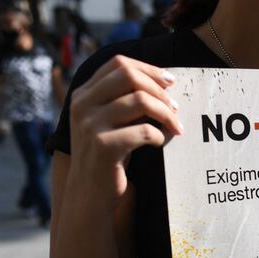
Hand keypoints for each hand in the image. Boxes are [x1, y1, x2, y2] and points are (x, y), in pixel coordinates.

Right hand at [68, 55, 182, 211]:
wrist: (89, 193)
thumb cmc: (109, 155)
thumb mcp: (111, 121)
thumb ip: (125, 100)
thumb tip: (164, 82)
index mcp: (84, 94)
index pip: (118, 64)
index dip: (149, 69)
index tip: (170, 82)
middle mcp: (82, 105)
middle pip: (129, 76)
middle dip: (159, 90)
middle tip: (176, 108)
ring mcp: (90, 125)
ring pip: (140, 101)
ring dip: (166, 114)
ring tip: (176, 127)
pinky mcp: (103, 147)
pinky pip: (145, 131)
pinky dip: (159, 136)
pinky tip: (160, 143)